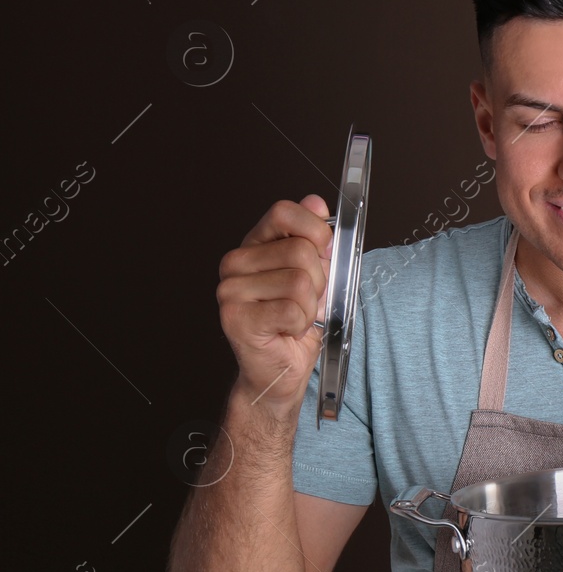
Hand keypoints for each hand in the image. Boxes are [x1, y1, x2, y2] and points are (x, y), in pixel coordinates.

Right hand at [216, 195, 332, 415]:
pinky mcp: (236, 318)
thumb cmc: (296, 320)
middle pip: (300, 250)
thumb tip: (315, 202)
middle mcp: (235, 263)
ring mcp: (231, 290)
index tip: (322, 250)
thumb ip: (315, 238)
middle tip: (305, 300)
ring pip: (300, 282)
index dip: (314, 229)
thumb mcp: (317, 273)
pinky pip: (292, 310)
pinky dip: (300, 324)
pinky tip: (286, 330)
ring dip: (309, 306)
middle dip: (319, 279)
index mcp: (254, 245)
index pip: (283, 212)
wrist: (280, 369)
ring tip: (294, 316)